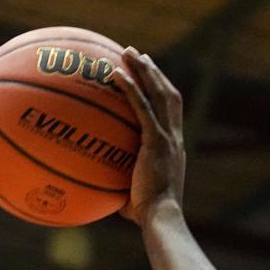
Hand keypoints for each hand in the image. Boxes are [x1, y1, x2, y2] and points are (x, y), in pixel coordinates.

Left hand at [113, 48, 184, 224]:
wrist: (160, 217)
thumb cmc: (145, 215)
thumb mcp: (131, 194)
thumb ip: (119, 184)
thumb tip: (95, 187)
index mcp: (173, 147)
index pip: (170, 111)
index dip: (162, 90)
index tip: (150, 76)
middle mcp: (174, 137)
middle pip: (167, 93)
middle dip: (153, 72)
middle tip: (137, 55)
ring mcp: (167, 137)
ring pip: (158, 93)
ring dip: (144, 70)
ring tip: (129, 52)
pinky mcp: (156, 141)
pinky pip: (142, 108)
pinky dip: (130, 88)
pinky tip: (116, 74)